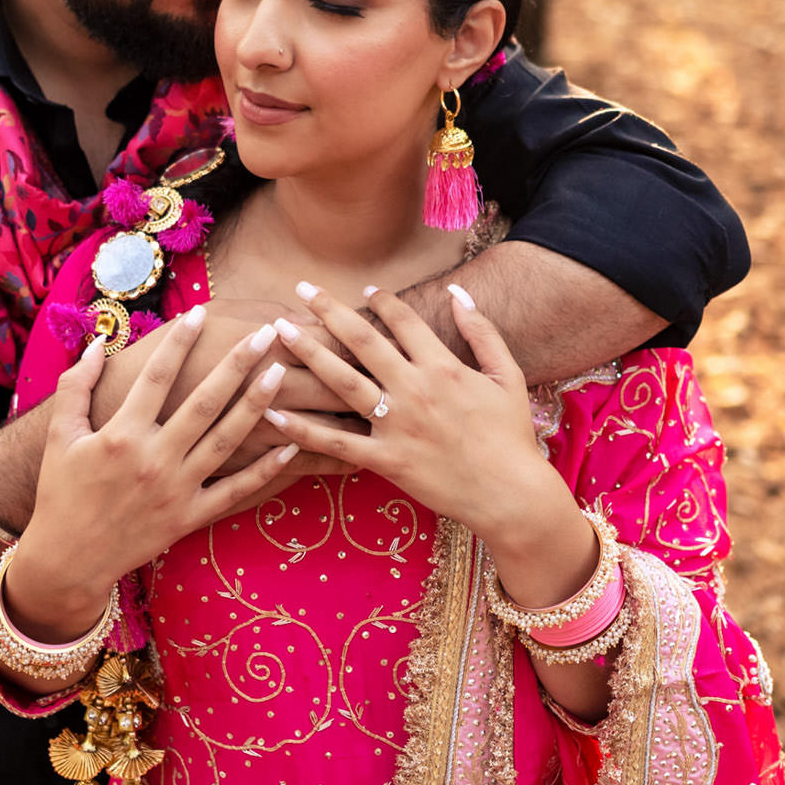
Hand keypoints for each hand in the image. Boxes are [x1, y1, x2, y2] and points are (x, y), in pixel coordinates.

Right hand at [6, 308, 298, 639]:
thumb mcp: (59, 436)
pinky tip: (290, 445)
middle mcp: (153, 459)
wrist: (68, 559)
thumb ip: (76, 386)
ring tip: (280, 373)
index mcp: (121, 435)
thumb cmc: (60, 492)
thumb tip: (99, 342)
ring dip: (256, 405)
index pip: (157, 377)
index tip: (201, 313)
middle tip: (264, 334)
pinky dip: (264, 471)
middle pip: (204, 402)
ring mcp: (176, 490)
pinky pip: (234, 491)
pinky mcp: (189, 517)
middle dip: (237, 364)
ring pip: (226, 440)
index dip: (180, 342)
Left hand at [259, 283, 573, 550]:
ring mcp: (396, 426)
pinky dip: (303, 429)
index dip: (381, 301)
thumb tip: (457, 293)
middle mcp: (414, 390)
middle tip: (301, 289)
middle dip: (328, 311)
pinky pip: (336, 442)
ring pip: (342, 381)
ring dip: (309, 352)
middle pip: (362, 341)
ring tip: (280, 332)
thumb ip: (482, 332)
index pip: (403, 321)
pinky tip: (273, 413)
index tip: (363, 290)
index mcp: (443, 367)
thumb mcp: (507, 376)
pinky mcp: (386, 460)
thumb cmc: (511, 435)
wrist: (510, 495)